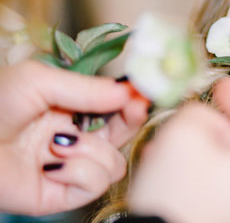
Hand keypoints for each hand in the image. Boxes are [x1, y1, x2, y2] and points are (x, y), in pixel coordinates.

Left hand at [0, 61, 148, 215]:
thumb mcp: (39, 81)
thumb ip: (87, 88)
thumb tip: (129, 90)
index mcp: (69, 108)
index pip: (113, 104)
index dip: (132, 99)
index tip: (143, 92)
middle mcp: (74, 136)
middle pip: (123, 133)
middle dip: (130, 120)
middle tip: (132, 108)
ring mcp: (69, 167)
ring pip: (114, 162)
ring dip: (92, 150)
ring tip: (59, 143)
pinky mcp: (61, 194)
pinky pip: (95, 185)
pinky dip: (79, 172)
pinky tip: (54, 165)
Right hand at [129, 77, 229, 222]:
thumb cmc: (176, 194)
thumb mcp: (183, 133)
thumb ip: (200, 113)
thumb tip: (205, 119)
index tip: (221, 85)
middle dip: (218, 128)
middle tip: (194, 116)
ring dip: (204, 152)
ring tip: (171, 146)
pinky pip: (225, 194)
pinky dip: (204, 178)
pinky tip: (175, 172)